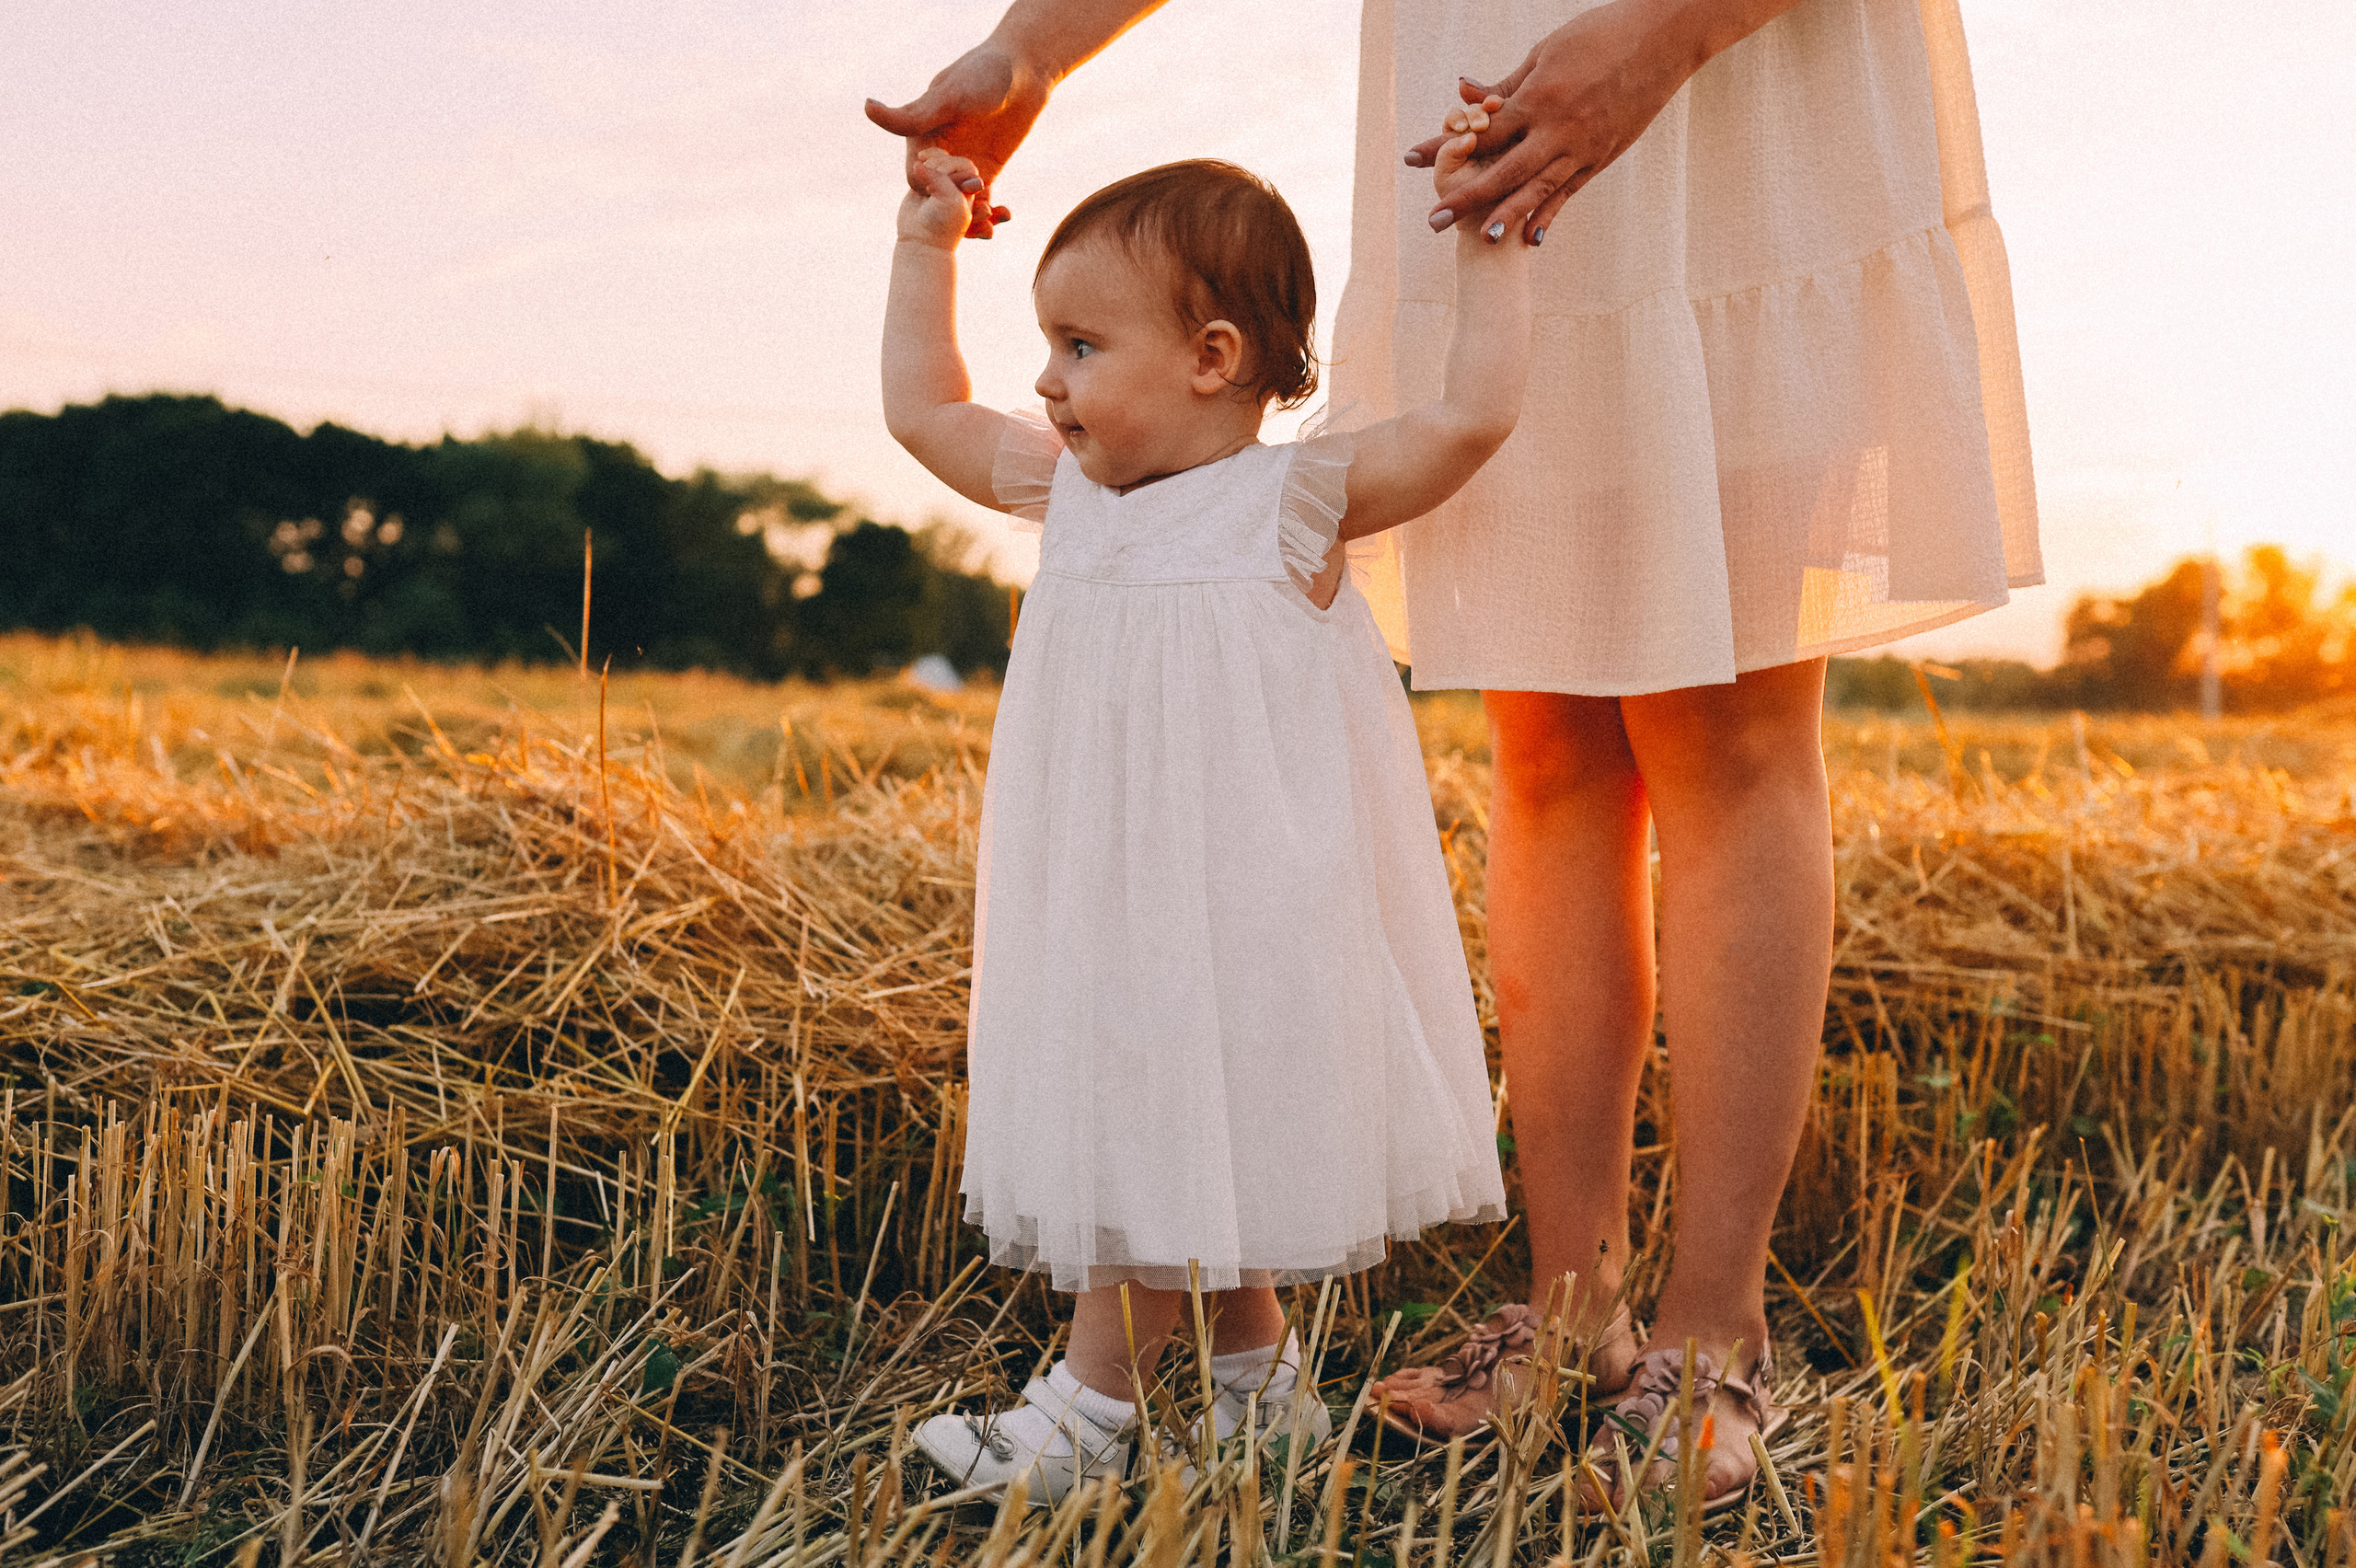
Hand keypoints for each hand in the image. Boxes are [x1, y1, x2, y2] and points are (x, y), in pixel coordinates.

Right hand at [866, 41, 1046, 240]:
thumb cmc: (982, 74)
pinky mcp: (986, 170)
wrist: (1023, 70)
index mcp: (922, 136)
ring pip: (958, 200)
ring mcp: (962, 163)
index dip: (929, 186)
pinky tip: (1002, 219)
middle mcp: (939, 153)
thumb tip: (867, 107)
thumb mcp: (948, 97)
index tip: (950, 188)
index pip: (915, 175)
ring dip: (970, 216)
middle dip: (950, 208)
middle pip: (936, 193)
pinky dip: (990, 211)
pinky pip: (982, 198)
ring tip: (988, 222)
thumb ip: (912, 114)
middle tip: (970, 214)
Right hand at [898, 149, 989, 250]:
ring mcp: (941, 183)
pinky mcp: (924, 183)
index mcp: (971, 189)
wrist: (922, 241)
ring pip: (938, 161)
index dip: (951, 166)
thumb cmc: (942, 225)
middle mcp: (958, 185)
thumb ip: (940, 177)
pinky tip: (918, 163)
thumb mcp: (950, 199)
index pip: (965, 165)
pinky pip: (926, 164)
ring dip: (931, 162)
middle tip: (930, 184)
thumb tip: (918, 163)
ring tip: (924, 174)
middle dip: (939, 165)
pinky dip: (923, 162)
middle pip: (950, 161)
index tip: (941, 177)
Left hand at [1404, 0, 1699, 243]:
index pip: (1481, 132)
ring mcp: (1583, 147)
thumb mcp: (1544, 52)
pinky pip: (1570, 192)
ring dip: (1507, 216)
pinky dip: (1550, 214)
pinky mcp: (1602, 157)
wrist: (1662, 39)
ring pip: (1538, 190)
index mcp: (1538, 98)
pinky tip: (1533, 237)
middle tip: (1434, 221)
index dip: (1445, 147)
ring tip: (1483, 240)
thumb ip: (1505, 85)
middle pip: (1503, 171)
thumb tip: (1462, 95)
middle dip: (1467, 198)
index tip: (1413, 160)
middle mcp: (1558, 129)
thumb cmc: (1599, 34)